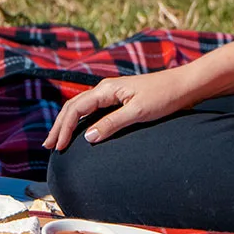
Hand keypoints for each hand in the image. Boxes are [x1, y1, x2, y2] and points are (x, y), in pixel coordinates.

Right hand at [42, 67, 203, 151]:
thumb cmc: (164, 97)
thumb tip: (87, 138)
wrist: (184, 85)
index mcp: (106, 89)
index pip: (76, 109)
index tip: (58, 147)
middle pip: (74, 107)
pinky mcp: (120, 99)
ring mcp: (112, 93)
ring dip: (68, 123)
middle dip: (59, 126)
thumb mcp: (138, 112)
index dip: (64, 128)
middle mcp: (105, 89)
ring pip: (82, 108)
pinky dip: (81, 121)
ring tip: (58, 139)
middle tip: (48, 146)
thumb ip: (112, 123)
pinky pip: (93, 110)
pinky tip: (80, 131)